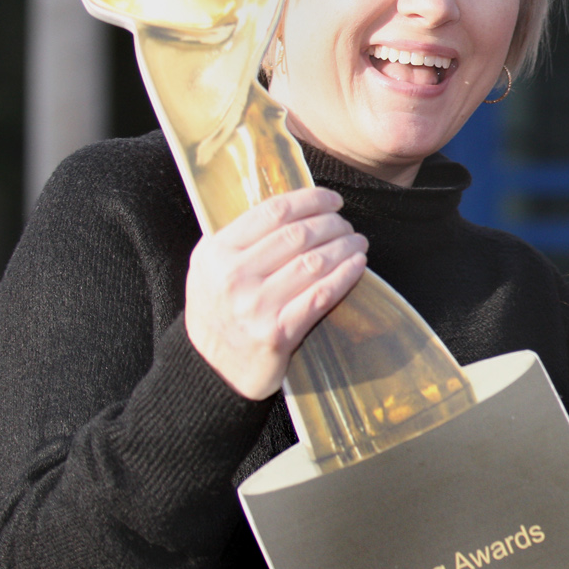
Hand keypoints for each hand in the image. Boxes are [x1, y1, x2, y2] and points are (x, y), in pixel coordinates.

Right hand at [184, 188, 367, 399]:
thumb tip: (295, 206)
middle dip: (332, 224)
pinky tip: (358, 265)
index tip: (333, 200)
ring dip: (344, 247)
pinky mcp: (278, 333)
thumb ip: (242, 237)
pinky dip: (345, 275)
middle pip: (298, 235)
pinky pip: (321, 295)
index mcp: (216, 252)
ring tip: (358, 241)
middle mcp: (233, 276)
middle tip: (346, 225)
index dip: (311, 200)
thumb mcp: (212, 267)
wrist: (210, 368)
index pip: (273, 212)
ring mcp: (255, 306)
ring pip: (314, 262)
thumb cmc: (219, 310)